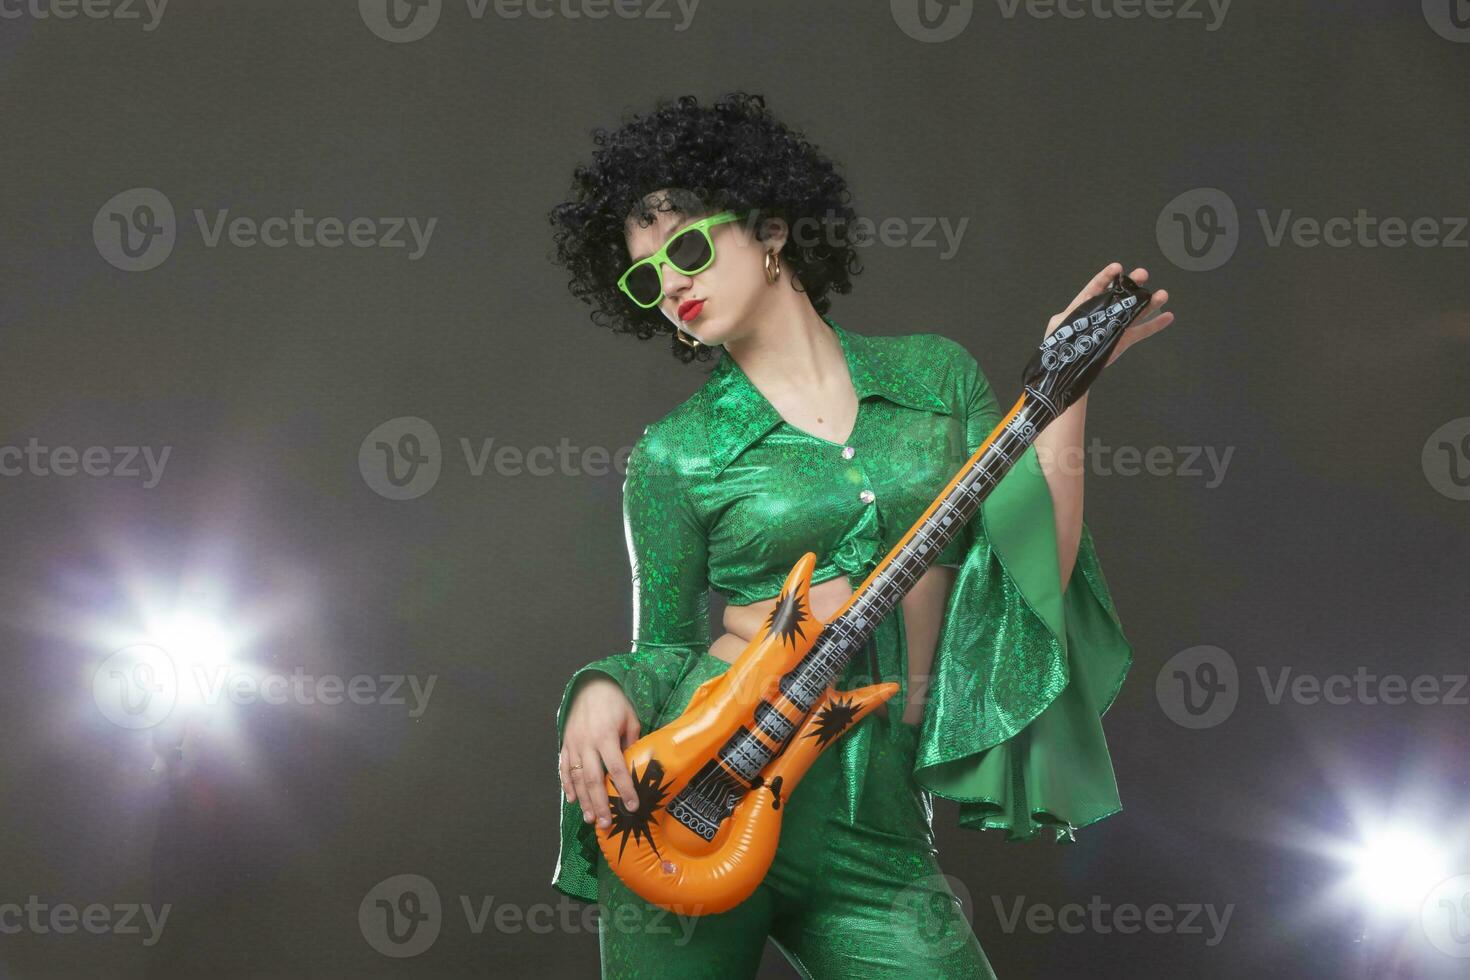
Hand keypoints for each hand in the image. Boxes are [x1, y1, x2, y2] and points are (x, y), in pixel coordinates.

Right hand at [558, 675, 641, 829]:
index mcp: (606, 736)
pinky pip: (563, 768)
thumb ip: (632, 741)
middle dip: (600, 803)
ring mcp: (573, 744)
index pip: (616, 769)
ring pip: (576, 778)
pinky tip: (572, 800)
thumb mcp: (630, 718)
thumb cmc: (614, 701)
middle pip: (593, 779)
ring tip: (591, 818)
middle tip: (606, 823)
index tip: (632, 806)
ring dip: (583, 800)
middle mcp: (587, 743)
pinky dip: (567, 785)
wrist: (590, 685)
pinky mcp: (565, 744)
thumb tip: (634, 764)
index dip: (624, 789)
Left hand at [1045, 262, 1174, 366]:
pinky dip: (1155, 325)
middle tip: (1143, 275)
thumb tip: (1072, 311)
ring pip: (1135, 312)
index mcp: (1086, 306)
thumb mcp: (1058, 327)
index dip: (1107, 276)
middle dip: (1132, 284)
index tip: (1117, 267)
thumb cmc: (1059, 347)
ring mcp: (1115, 326)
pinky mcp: (1123, 341)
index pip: (1097, 287)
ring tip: (1162, 294)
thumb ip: (1065, 316)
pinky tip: (1168, 316)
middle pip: (1121, 295)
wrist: (1067, 370)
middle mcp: (1104, 313)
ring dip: (1150, 303)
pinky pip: (1141, 332)